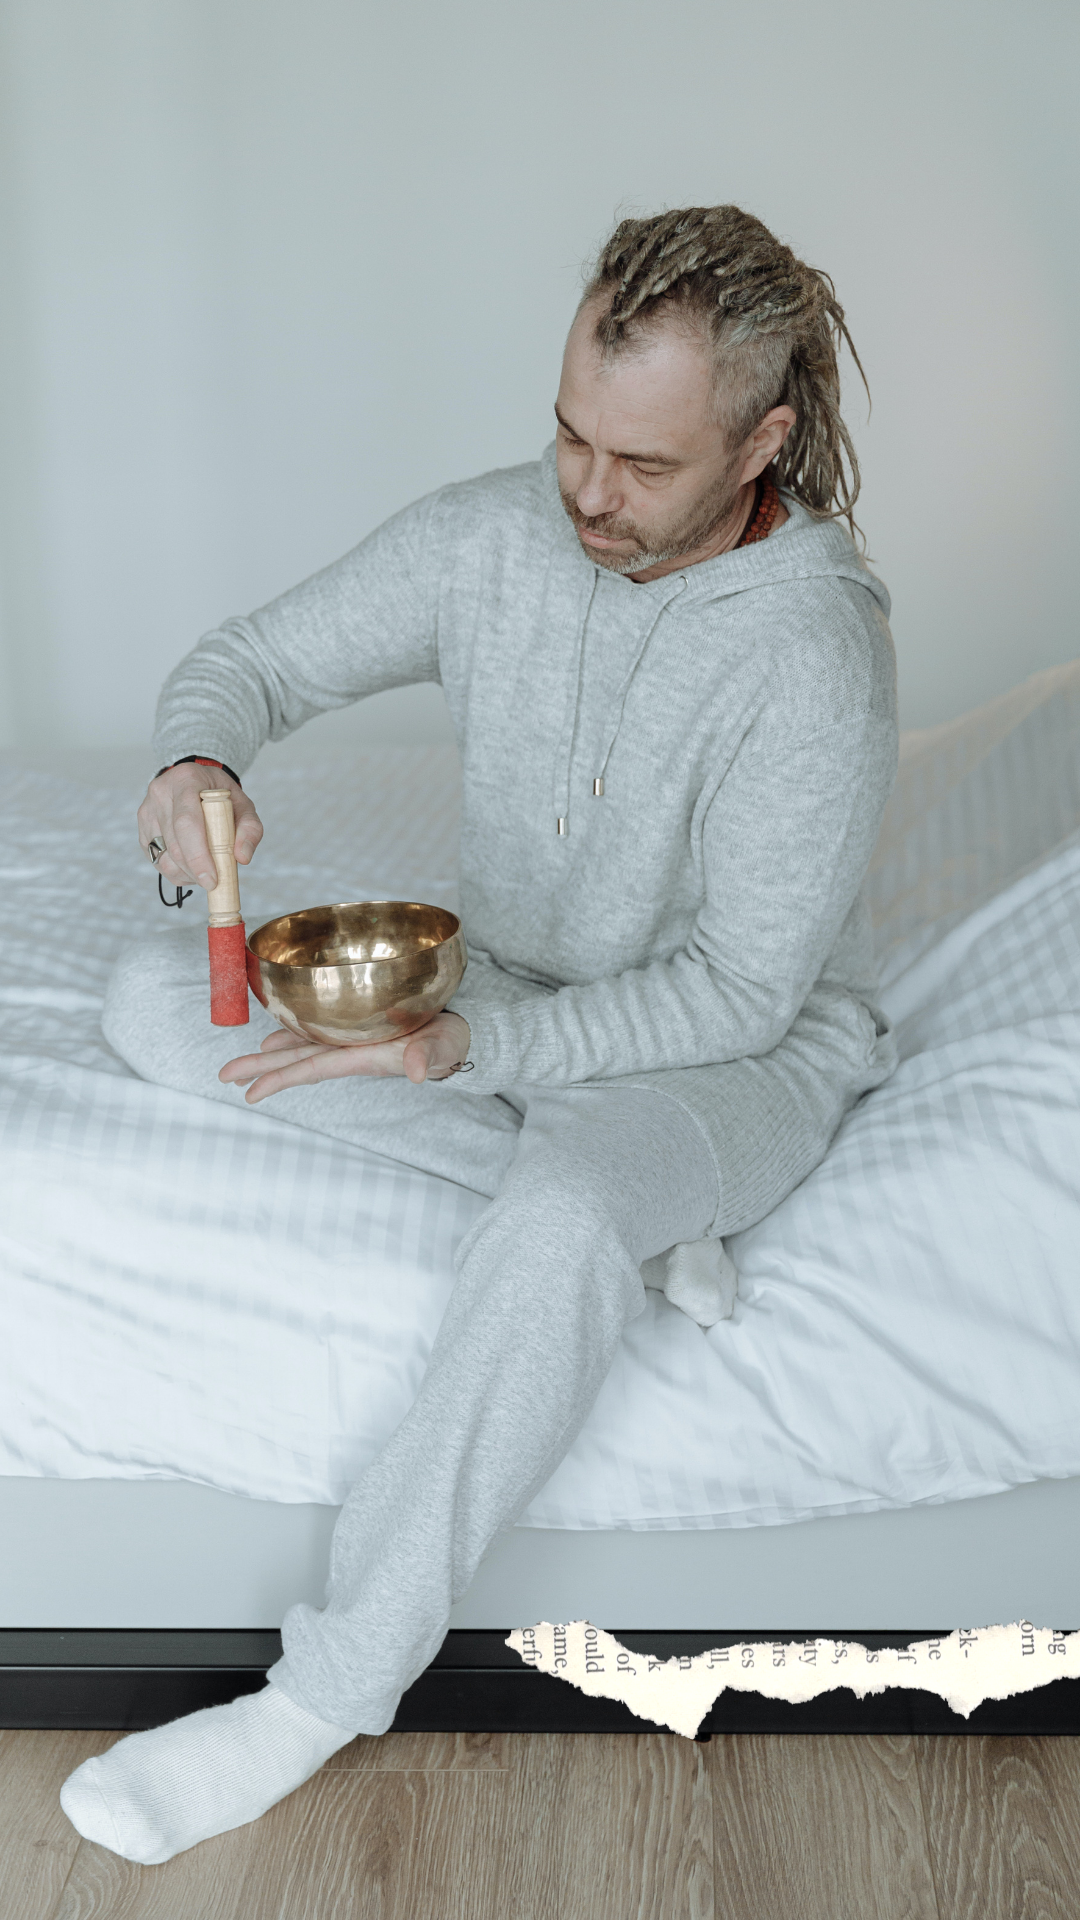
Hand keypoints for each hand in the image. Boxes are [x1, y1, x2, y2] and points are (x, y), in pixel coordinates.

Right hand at [139, 763, 262, 890]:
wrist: (196, 784)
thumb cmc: (222, 796)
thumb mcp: (244, 805)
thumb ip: (250, 829)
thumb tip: (242, 858)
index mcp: (187, 779)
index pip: (187, 822)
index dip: (198, 855)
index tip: (212, 879)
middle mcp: (161, 792)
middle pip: (175, 843)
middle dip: (195, 870)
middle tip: (213, 883)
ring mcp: (147, 811)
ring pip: (163, 856)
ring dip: (186, 874)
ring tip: (205, 872)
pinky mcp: (142, 828)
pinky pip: (157, 860)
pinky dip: (176, 872)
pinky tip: (191, 868)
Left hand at [219, 1010, 471, 1102]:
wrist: (459, 1034)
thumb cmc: (450, 1042)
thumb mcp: (443, 1048)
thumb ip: (429, 1057)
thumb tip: (417, 1072)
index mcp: (363, 1058)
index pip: (313, 1069)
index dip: (280, 1079)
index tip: (250, 1093)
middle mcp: (350, 1051)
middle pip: (297, 1061)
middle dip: (260, 1069)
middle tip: (223, 1076)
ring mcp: (351, 1041)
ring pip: (303, 1048)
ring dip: (272, 1056)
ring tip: (243, 1063)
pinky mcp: (357, 1028)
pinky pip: (318, 1033)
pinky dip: (294, 1035)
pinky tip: (275, 1037)